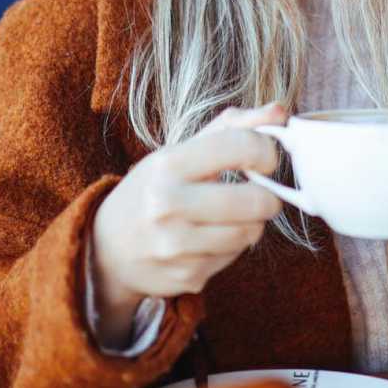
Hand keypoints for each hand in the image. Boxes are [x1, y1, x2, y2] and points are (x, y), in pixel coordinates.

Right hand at [90, 104, 287, 345]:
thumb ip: (231, 128)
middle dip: (268, 197)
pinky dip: (232, 248)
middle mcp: (168, 205)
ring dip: (251, 224)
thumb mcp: (180, 152)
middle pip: (255, 201)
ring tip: (231, 216)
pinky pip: (233, 258)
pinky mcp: (185, 276)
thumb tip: (280, 111)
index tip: (265, 160)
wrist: (107, 247)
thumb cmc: (152, 190)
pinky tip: (210, 239)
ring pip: (250, 233)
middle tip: (260, 194)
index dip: (266, 151)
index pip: (240, 146)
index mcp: (168, 164)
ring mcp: (175, 246)